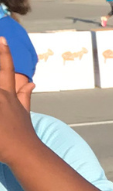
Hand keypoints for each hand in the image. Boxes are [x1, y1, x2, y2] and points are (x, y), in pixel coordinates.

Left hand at [0, 38, 36, 166]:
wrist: (24, 152)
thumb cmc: (22, 133)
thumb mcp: (24, 112)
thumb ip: (24, 95)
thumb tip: (31, 82)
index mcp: (8, 95)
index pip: (7, 69)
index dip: (5, 54)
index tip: (1, 38)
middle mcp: (0, 97)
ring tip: (0, 103)